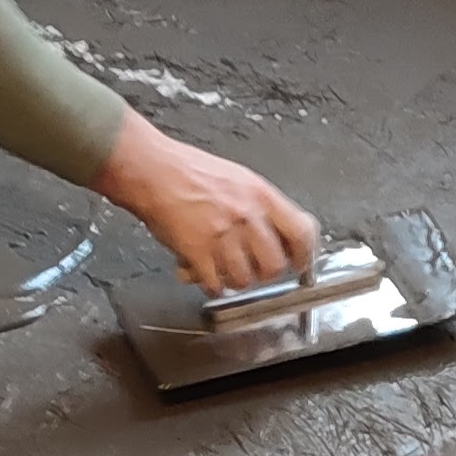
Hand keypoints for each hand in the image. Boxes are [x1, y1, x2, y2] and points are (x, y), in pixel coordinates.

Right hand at [91, 111, 318, 294]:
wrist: (152, 170)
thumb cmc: (190, 172)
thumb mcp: (239, 180)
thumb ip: (262, 208)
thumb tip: (281, 236)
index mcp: (261, 196)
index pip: (302, 233)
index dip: (303, 255)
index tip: (298, 264)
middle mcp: (246, 216)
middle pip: (274, 266)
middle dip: (263, 273)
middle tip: (251, 267)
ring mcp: (222, 235)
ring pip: (244, 280)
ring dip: (233, 280)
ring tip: (221, 266)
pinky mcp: (198, 252)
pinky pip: (216, 285)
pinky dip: (211, 285)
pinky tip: (203, 272)